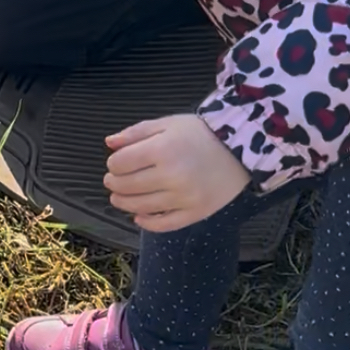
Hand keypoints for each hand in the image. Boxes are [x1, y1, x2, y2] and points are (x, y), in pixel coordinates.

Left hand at [104, 114, 250, 232]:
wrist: (240, 150)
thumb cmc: (200, 133)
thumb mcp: (168, 124)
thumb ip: (136, 133)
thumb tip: (109, 143)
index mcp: (163, 149)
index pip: (121, 163)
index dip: (113, 163)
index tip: (116, 162)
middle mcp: (172, 176)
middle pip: (127, 186)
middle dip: (114, 183)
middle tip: (113, 181)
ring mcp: (185, 198)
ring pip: (141, 207)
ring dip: (124, 203)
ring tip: (119, 197)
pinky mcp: (196, 213)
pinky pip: (164, 225)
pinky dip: (147, 223)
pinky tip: (139, 217)